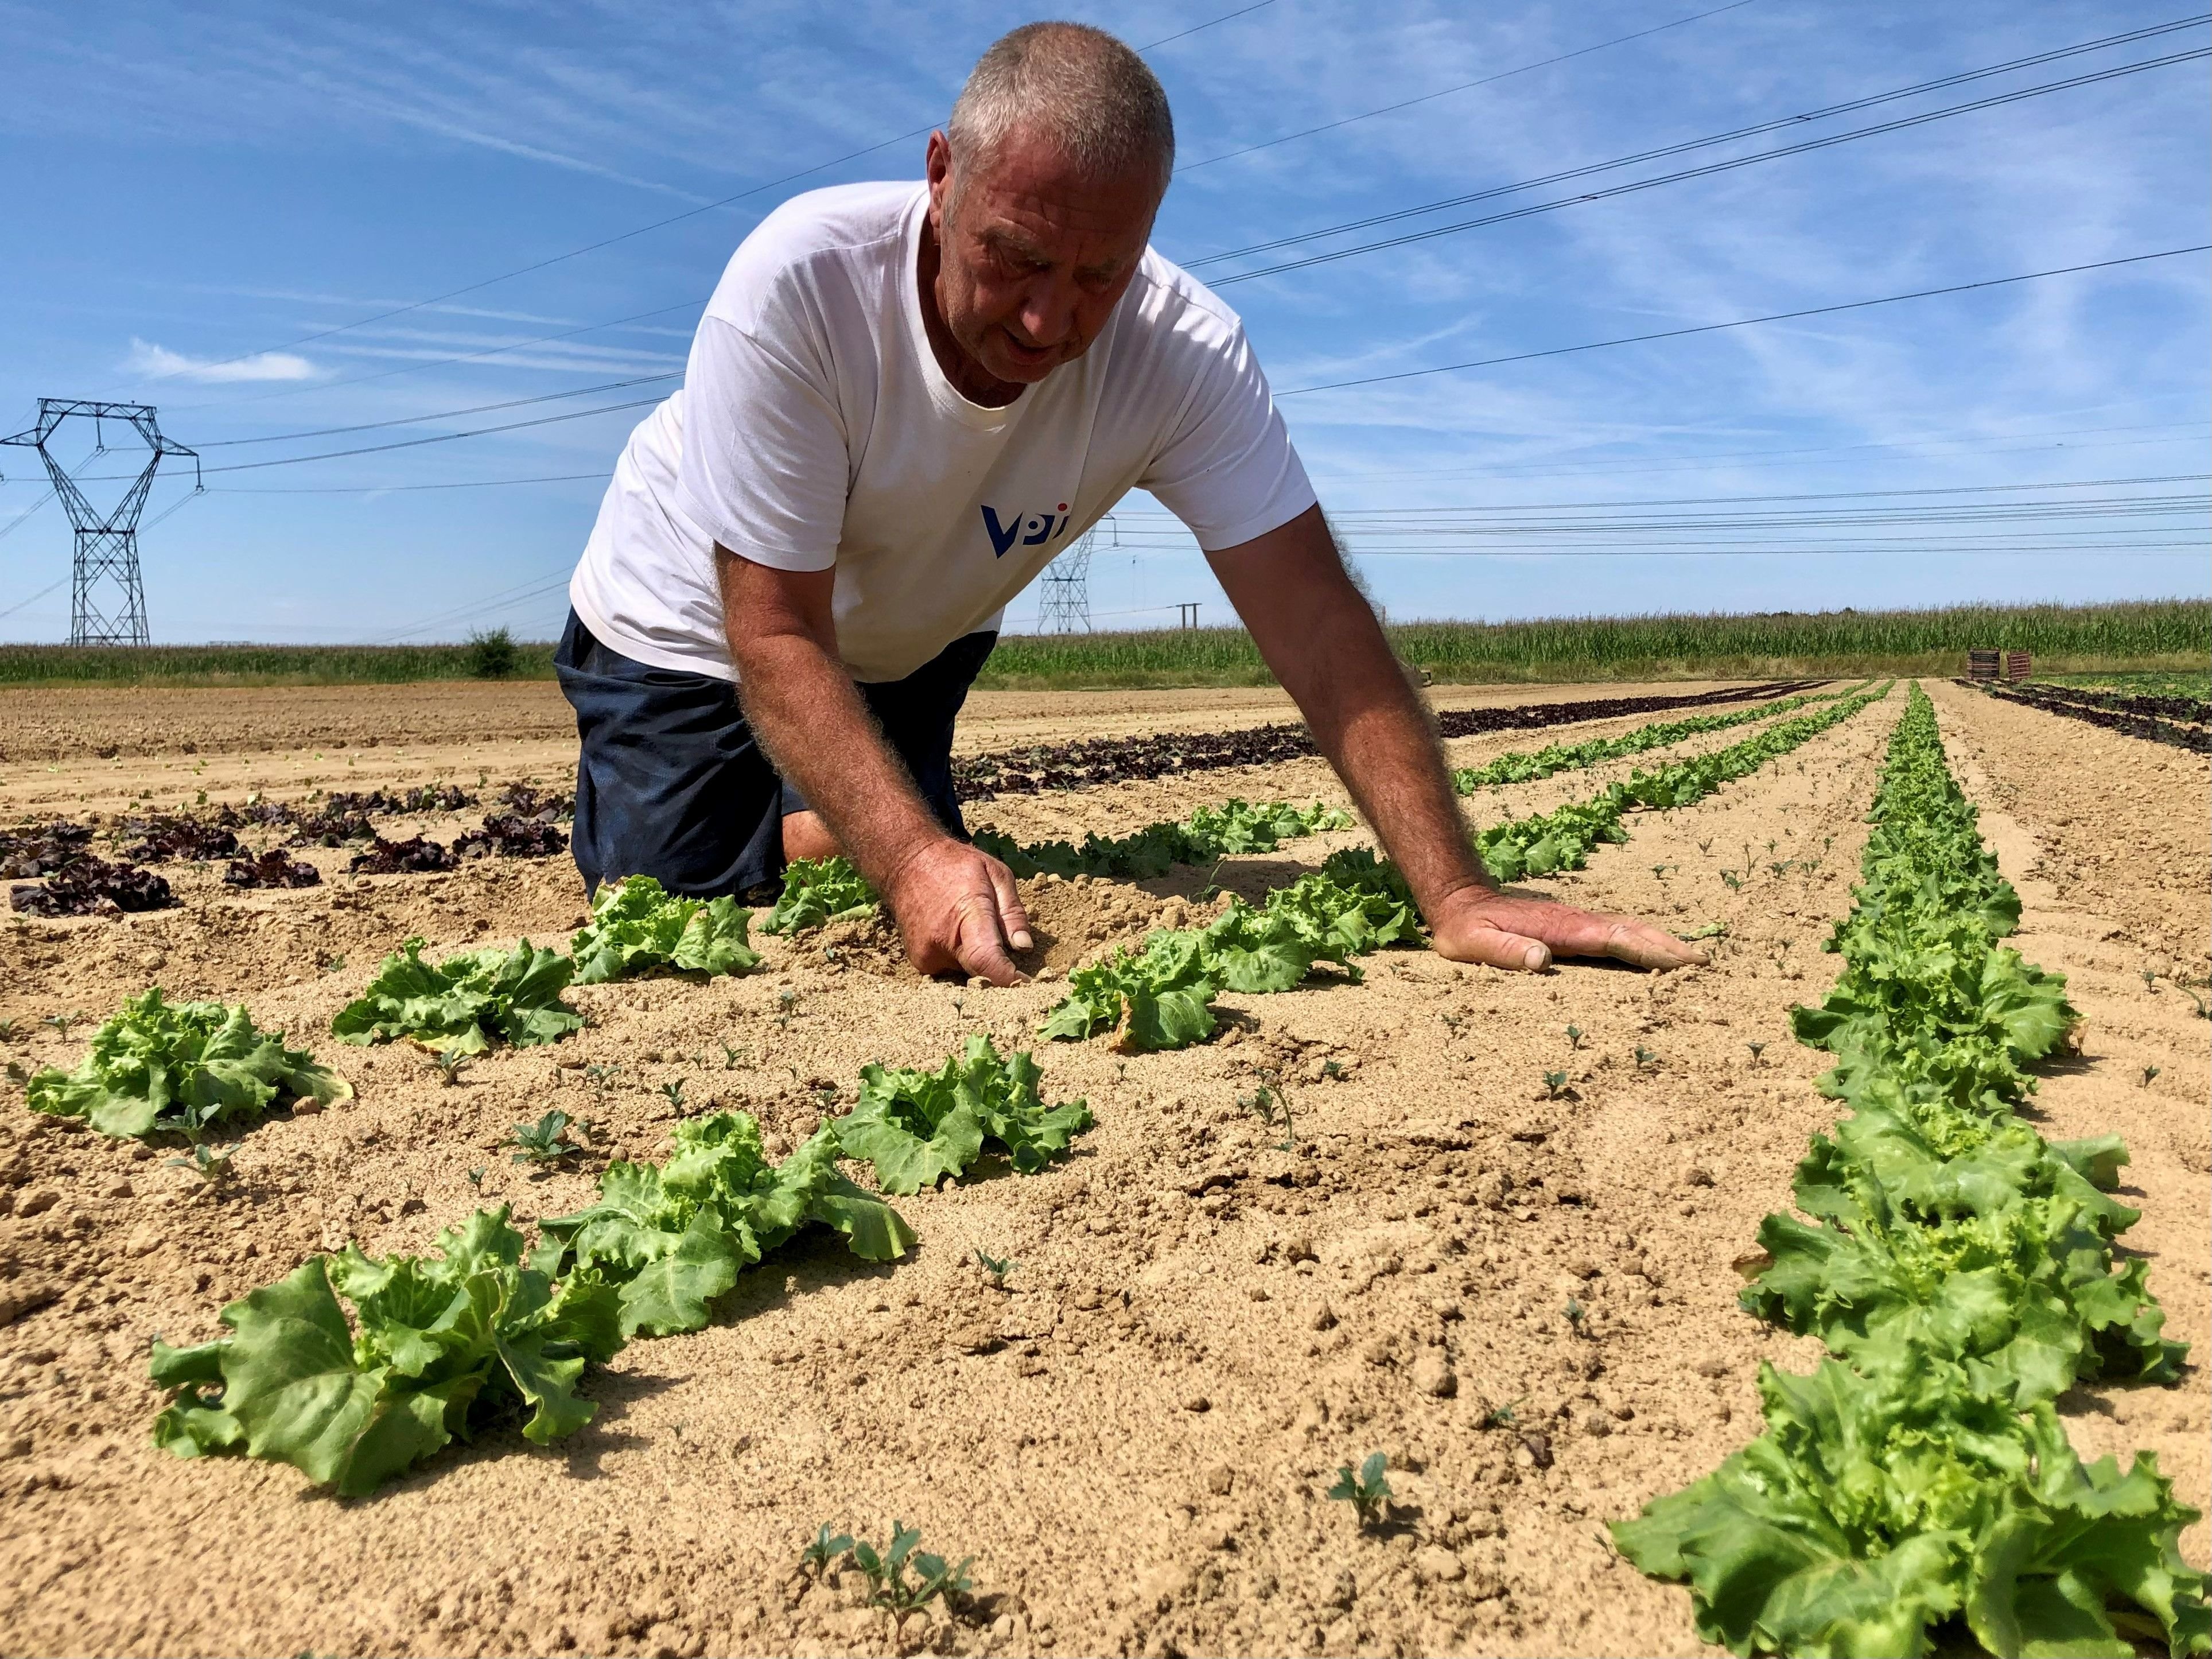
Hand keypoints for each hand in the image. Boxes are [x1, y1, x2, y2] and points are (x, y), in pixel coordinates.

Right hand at [881, 837, 1033, 985]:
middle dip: (1000, 971)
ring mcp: (927, 953)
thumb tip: (1024, 947)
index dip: (1007, 978)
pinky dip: (962, 960)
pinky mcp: (920, 962)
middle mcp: (942, 940)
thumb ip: (1012, 912)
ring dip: (980, 962)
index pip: (986, 959)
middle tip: (1010, 957)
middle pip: (981, 974)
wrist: (907, 864)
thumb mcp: (996, 874)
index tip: (1025, 984)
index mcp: (966, 913)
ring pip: (968, 974)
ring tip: (975, 932)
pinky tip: (958, 937)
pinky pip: (952, 971)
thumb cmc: (956, 866)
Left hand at [1430, 884, 1707, 972]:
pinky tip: (1653, 951)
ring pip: (1629, 929)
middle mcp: (1577, 922)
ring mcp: (1577, 921)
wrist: (1460, 899)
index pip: (1615, 940)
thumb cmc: (1467, 930)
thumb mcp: (1477, 945)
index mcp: (1562, 930)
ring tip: (1693, 957)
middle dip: (1669, 947)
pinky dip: (1642, 940)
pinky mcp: (1574, 925)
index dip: (1649, 952)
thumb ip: (1507, 952)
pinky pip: (1617, 932)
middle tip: (1705, 963)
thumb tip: (1541, 959)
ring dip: (1662, 942)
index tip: (1682, 962)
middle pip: (1633, 931)